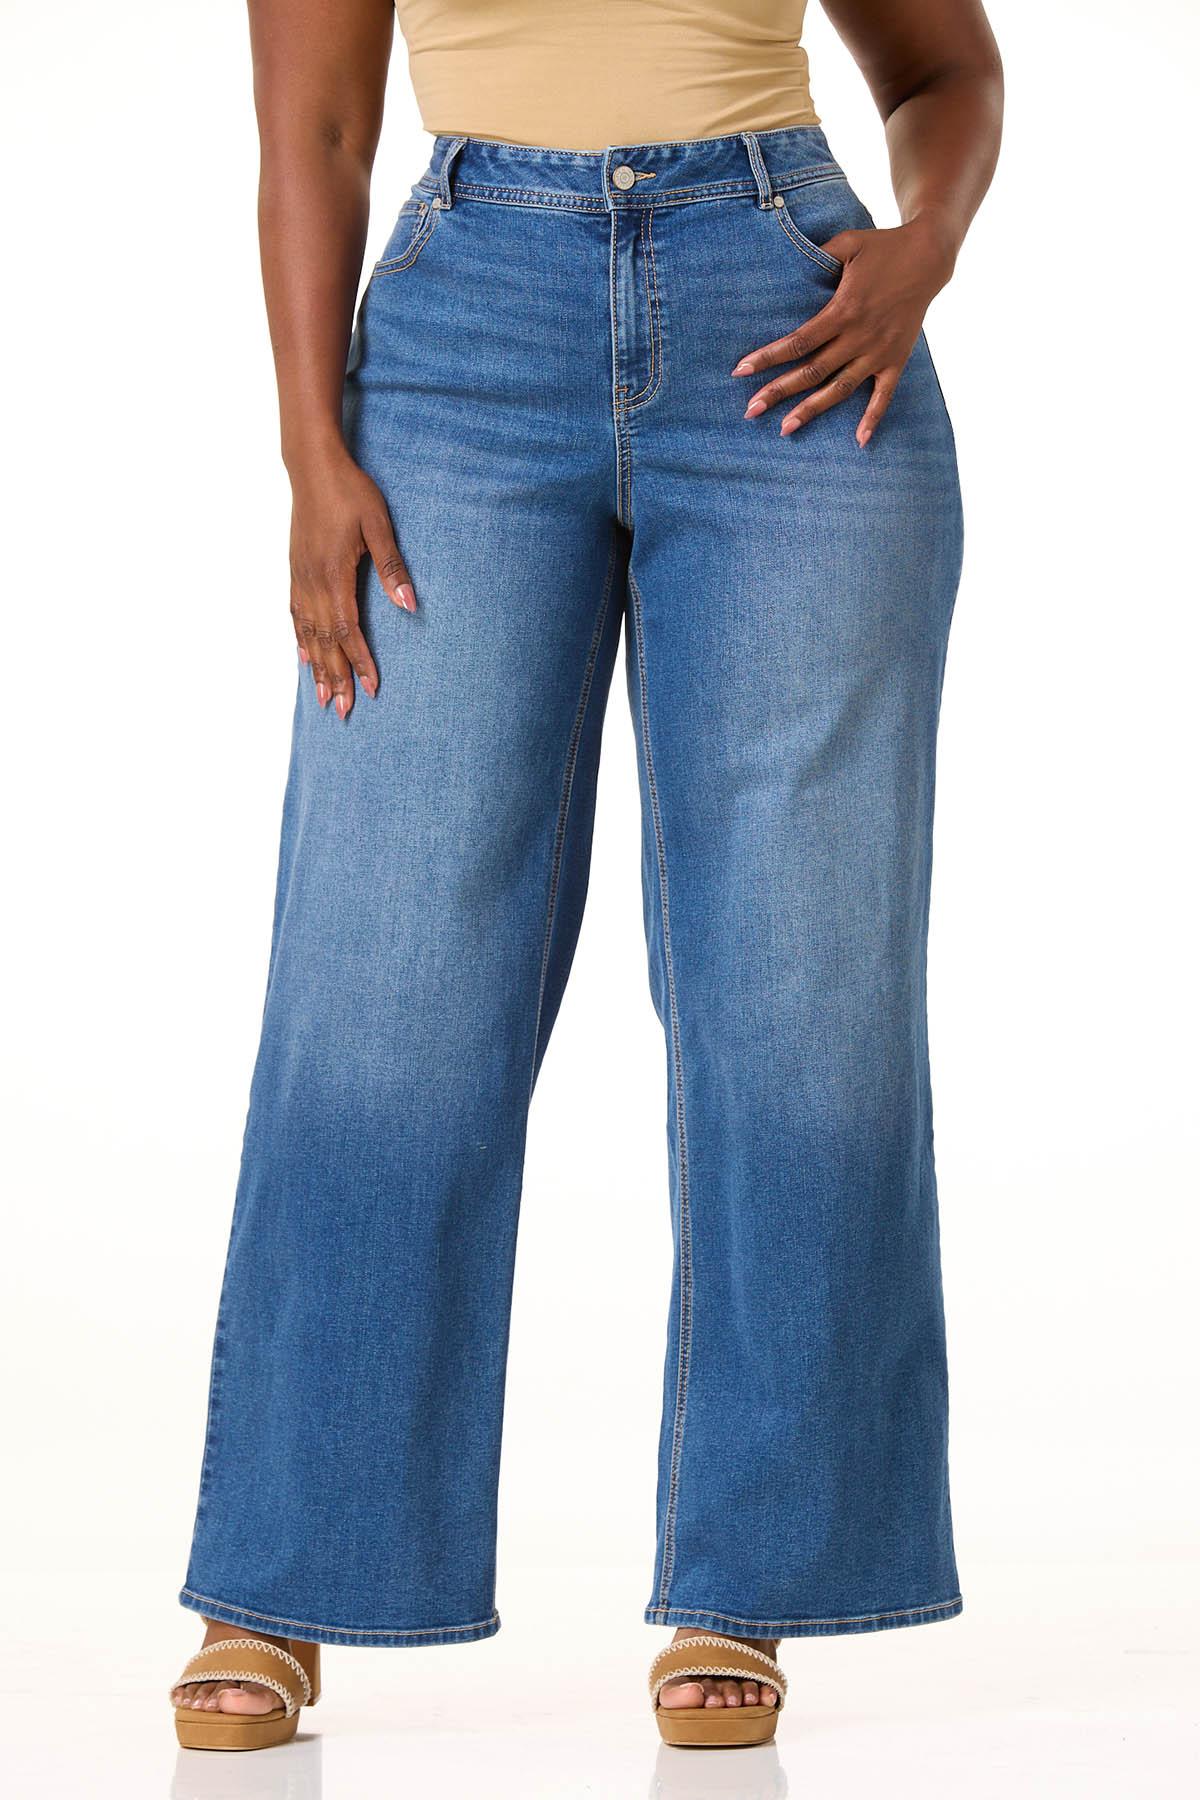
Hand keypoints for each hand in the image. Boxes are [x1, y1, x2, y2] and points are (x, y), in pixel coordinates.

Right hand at [288, 450, 415, 718]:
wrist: (312, 466)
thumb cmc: (350, 492)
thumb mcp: (379, 526)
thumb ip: (392, 567)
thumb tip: (410, 606)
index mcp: (335, 575)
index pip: (349, 630)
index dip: (360, 662)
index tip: (371, 688)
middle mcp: (313, 582)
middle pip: (325, 641)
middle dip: (335, 678)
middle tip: (342, 711)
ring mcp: (300, 577)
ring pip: (308, 633)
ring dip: (316, 668)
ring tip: (321, 698)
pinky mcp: (295, 570)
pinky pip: (296, 615)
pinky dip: (301, 640)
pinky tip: (304, 657)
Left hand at [732, 215, 955, 444]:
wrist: (928, 256)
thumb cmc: (882, 248)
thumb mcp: (847, 243)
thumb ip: (817, 255)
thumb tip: (785, 262)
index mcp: (843, 310)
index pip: (798, 341)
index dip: (768, 357)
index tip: (741, 371)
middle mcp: (859, 336)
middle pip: (812, 371)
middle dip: (778, 391)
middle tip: (750, 411)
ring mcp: (878, 352)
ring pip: (839, 389)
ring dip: (811, 410)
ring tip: (784, 428)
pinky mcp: (897, 360)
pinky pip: (883, 396)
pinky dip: (872, 418)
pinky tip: (859, 441)